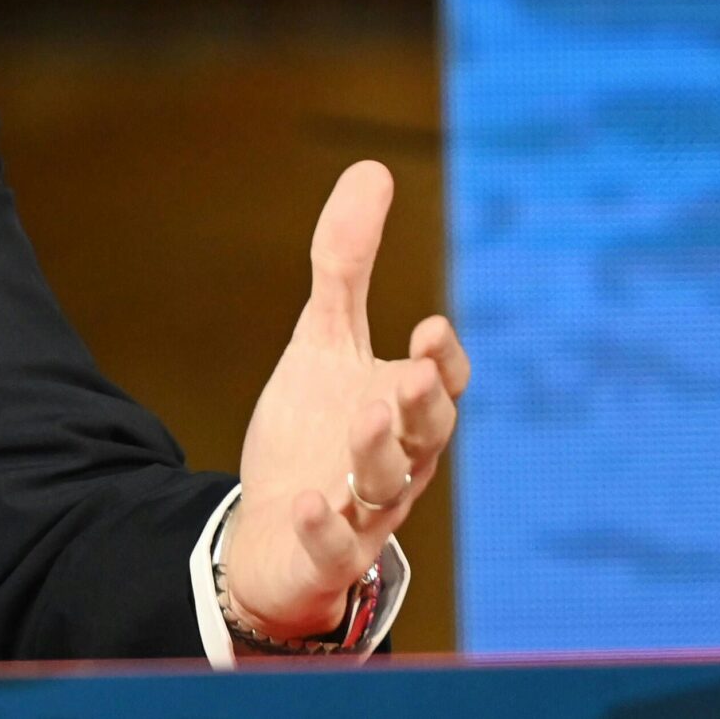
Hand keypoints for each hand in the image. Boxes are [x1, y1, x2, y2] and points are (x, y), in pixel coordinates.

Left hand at [222, 160, 470, 642]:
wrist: (277, 526)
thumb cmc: (318, 426)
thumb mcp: (325, 338)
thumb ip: (347, 263)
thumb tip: (373, 168)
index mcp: (405, 408)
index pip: (442, 384)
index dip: (442, 361)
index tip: (429, 328)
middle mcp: (397, 460)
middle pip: (426, 435)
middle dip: (424, 405)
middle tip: (413, 373)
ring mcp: (364, 510)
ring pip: (387, 487)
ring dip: (378, 454)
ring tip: (365, 413)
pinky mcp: (327, 551)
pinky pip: (334, 547)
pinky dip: (326, 527)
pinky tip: (309, 502)